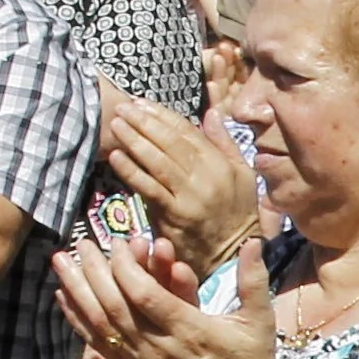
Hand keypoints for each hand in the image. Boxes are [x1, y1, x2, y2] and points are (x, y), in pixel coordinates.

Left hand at [53, 230, 278, 358]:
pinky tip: (63, 296)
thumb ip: (253, 280)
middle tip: (83, 242)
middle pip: (115, 305)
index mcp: (190, 331)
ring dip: (77, 290)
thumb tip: (254, 242)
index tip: (119, 243)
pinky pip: (98, 342)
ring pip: (100, 322)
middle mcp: (159, 348)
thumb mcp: (259, 322)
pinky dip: (78, 318)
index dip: (127, 267)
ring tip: (60, 261)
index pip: (146, 295)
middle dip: (95, 270)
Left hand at [98, 95, 261, 269]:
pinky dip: (131, 171)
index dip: (162, 115)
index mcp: (220, 163)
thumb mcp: (242, 173)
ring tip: (116, 125)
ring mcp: (189, 197)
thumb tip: (212, 112)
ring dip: (134, 141)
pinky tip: (116, 157)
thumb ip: (225, 142)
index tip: (141, 103)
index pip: (187, 131)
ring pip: (157, 162)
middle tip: (122, 108)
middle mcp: (206, 177)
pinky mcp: (174, 216)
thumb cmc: (238, 212)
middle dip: (144, 122)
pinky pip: (149, 189)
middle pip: (169, 143)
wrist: (233, 255)